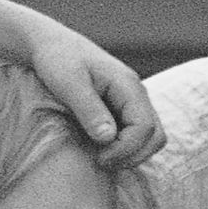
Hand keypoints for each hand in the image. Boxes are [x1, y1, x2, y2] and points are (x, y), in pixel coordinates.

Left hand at [18, 17, 159, 170]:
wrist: (52, 45)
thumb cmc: (58, 60)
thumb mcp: (69, 84)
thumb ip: (89, 110)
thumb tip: (108, 138)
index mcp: (128, 86)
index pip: (145, 127)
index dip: (126, 149)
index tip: (100, 159)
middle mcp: (136, 95)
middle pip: (156, 136)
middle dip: (133, 156)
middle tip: (102, 163)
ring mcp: (132, 102)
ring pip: (150, 137)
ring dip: (131, 154)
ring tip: (101, 159)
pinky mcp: (122, 109)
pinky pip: (135, 134)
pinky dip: (124, 148)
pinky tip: (100, 150)